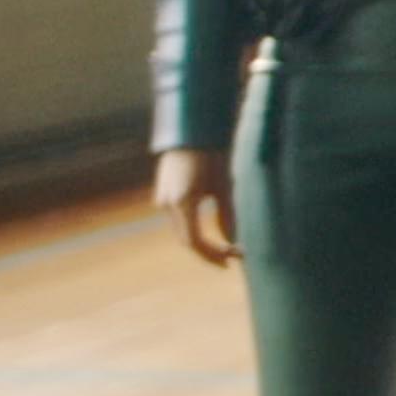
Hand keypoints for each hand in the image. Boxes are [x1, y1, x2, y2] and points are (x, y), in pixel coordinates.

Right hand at [155, 148, 236, 266]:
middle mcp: (167, 205)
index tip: (229, 261)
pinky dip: (194, 229)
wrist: (189, 134)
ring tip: (226, 247)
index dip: (211, 255)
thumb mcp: (223, 186)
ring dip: (201, 242)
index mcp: (183, 203)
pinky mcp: (163, 195)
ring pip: (181, 231)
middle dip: (208, 251)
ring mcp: (162, 200)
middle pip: (186, 240)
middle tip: (232, 257)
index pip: (194, 242)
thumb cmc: (211, 157)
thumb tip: (232, 239)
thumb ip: (227, 215)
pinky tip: (211, 233)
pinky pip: (178, 220)